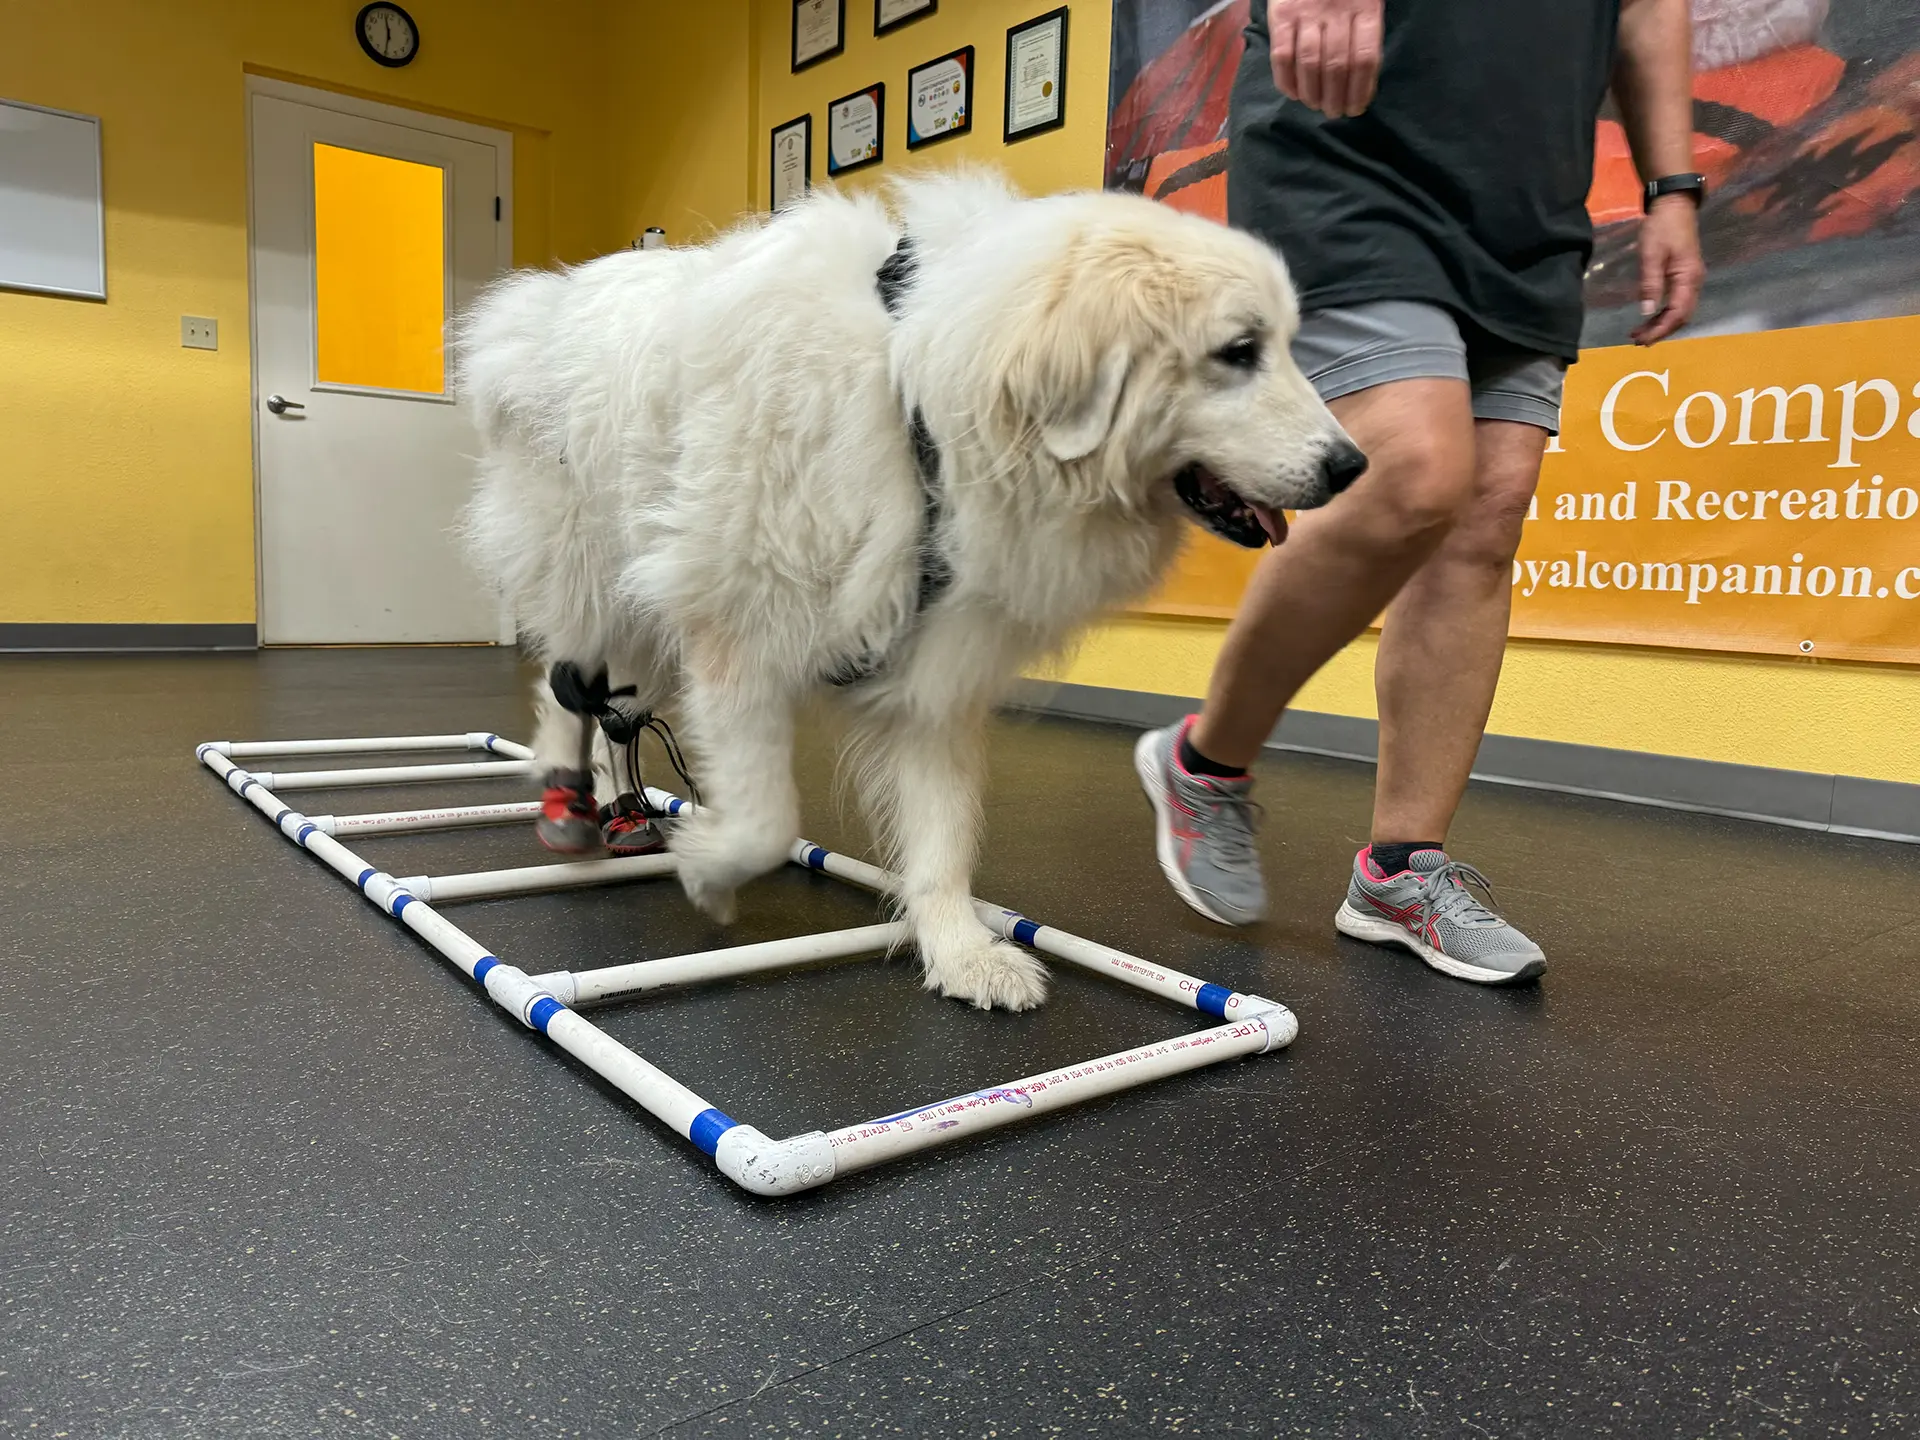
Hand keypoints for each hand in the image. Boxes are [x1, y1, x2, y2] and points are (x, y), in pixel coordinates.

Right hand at [1268, 0, 1383, 117]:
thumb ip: (1364, 29)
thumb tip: (1362, 78)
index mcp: (1366, 7)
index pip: (1366, 58)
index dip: (1361, 89)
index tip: (1356, 108)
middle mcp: (1337, 11)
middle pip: (1337, 65)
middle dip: (1336, 97)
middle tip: (1334, 113)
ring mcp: (1307, 13)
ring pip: (1310, 63)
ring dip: (1312, 93)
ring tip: (1315, 106)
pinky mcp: (1281, 16)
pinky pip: (1282, 55)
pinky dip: (1286, 80)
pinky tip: (1293, 94)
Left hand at [1631, 195, 1704, 344]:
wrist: (1674, 206)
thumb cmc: (1662, 228)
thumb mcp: (1651, 255)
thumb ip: (1650, 284)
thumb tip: (1646, 312)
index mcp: (1688, 279)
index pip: (1677, 314)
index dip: (1660, 330)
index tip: (1642, 340)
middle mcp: (1694, 282)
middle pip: (1681, 317)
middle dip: (1660, 331)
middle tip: (1638, 341)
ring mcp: (1691, 279)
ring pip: (1680, 311)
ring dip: (1661, 324)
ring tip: (1639, 333)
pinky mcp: (1685, 276)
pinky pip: (1677, 302)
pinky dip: (1664, 313)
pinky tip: (1650, 317)